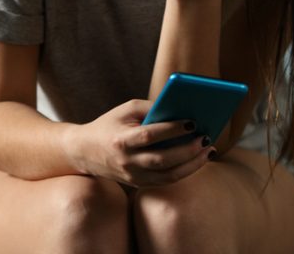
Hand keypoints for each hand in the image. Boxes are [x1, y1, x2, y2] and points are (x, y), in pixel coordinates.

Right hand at [68, 99, 216, 187]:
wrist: (85, 151)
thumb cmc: (110, 124)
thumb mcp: (126, 109)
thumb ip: (152, 108)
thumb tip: (182, 109)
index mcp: (121, 140)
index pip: (150, 135)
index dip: (172, 129)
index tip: (193, 122)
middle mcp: (127, 161)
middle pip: (163, 159)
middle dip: (188, 149)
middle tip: (206, 137)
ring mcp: (133, 176)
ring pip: (168, 175)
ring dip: (192, 164)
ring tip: (208, 150)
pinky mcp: (139, 184)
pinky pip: (166, 180)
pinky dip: (185, 171)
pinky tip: (198, 159)